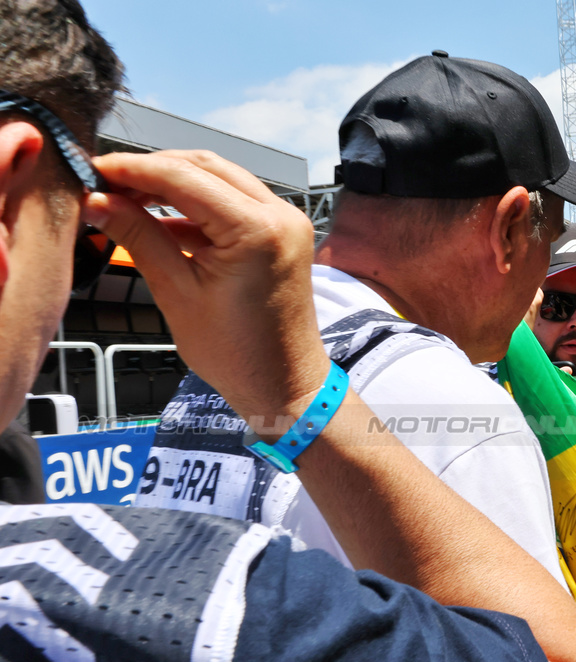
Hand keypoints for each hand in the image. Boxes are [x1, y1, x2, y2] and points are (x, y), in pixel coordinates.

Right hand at [83, 150, 326, 426]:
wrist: (283, 383)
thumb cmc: (238, 353)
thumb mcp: (177, 292)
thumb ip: (139, 238)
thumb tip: (98, 201)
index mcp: (258, 231)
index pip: (184, 177)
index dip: (133, 169)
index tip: (93, 170)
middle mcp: (280, 216)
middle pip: (204, 167)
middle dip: (152, 171)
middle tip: (106, 183)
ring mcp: (285, 223)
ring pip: (219, 180)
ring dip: (172, 185)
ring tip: (124, 200)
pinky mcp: (280, 234)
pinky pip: (232, 204)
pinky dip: (195, 207)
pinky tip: (156, 220)